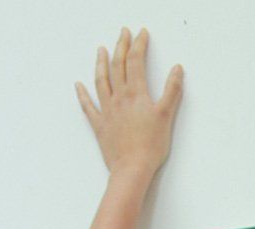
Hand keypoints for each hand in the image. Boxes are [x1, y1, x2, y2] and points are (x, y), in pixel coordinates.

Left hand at [76, 26, 182, 180]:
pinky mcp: (100, 126)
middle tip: (123, 33)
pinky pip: (88, 107)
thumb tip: (177, 69)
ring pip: (101, 81)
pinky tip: (78, 85)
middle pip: (117, 65)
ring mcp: (107, 111)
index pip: (135, 61)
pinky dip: (82, 95)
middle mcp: (119, 98)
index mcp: (135, 93)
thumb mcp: (166, 116)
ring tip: (100, 50)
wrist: (132, 170)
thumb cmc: (150, 146)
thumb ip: (172, 90)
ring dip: (100, 63)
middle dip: (120, 46)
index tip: (141, 33)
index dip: (138, 44)